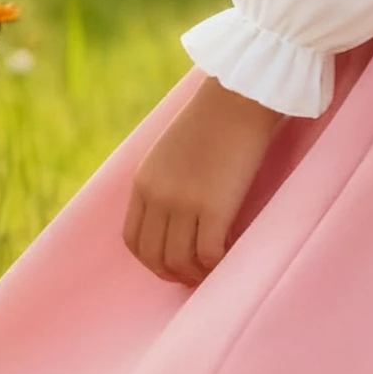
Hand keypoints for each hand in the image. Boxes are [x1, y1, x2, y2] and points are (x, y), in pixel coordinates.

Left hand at [123, 75, 282, 285]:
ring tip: (213, 270)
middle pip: (154, 256)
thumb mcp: (171, 150)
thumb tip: (175, 213)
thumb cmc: (214, 118)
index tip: (172, 264)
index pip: (133, 239)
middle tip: (194, 275)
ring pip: (180, 261)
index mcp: (144, 182)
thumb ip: (165, 180)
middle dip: (173, 273)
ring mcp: (184, 203)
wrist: (239, 98)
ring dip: (196, 274)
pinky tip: (230, 254)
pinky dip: (217, 264)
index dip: (151, 260)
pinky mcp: (215, 208)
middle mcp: (158, 196)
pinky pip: (209, 254)